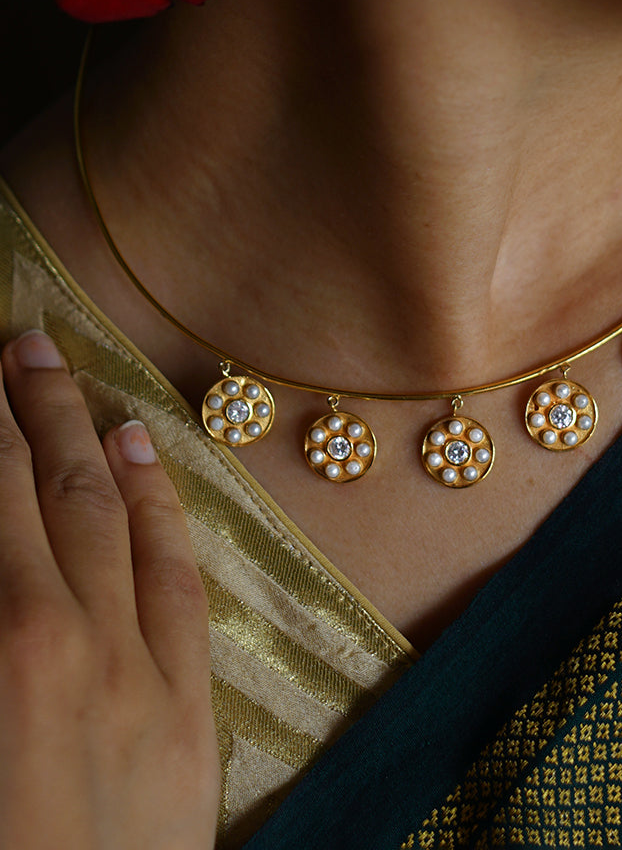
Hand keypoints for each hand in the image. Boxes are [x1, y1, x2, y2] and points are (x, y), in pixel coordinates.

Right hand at [0, 330, 218, 849]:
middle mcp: (62, 635)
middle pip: (39, 492)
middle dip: (23, 409)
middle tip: (14, 339)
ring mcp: (133, 665)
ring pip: (109, 518)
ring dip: (85, 438)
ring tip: (62, 373)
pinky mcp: (183, 704)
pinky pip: (176, 577)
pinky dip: (160, 506)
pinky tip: (145, 458)